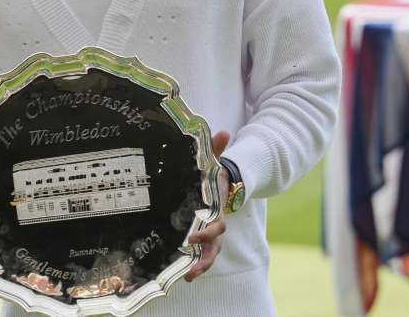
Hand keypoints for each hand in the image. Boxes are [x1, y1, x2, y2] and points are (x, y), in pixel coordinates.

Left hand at [184, 130, 230, 281]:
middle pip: (215, 245)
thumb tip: (224, 131)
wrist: (225, 181)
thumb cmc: (216, 172)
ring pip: (210, 253)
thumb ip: (217, 148)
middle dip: (204, 257)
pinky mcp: (203, 235)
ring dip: (200, 265)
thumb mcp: (215, 160)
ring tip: (188, 278)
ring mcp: (211, 232)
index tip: (194, 236)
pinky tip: (182, 274)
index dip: (207, 231)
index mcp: (218, 208)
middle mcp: (217, 223)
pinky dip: (195, 263)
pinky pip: (202, 252)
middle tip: (191, 268)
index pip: (217, 224)